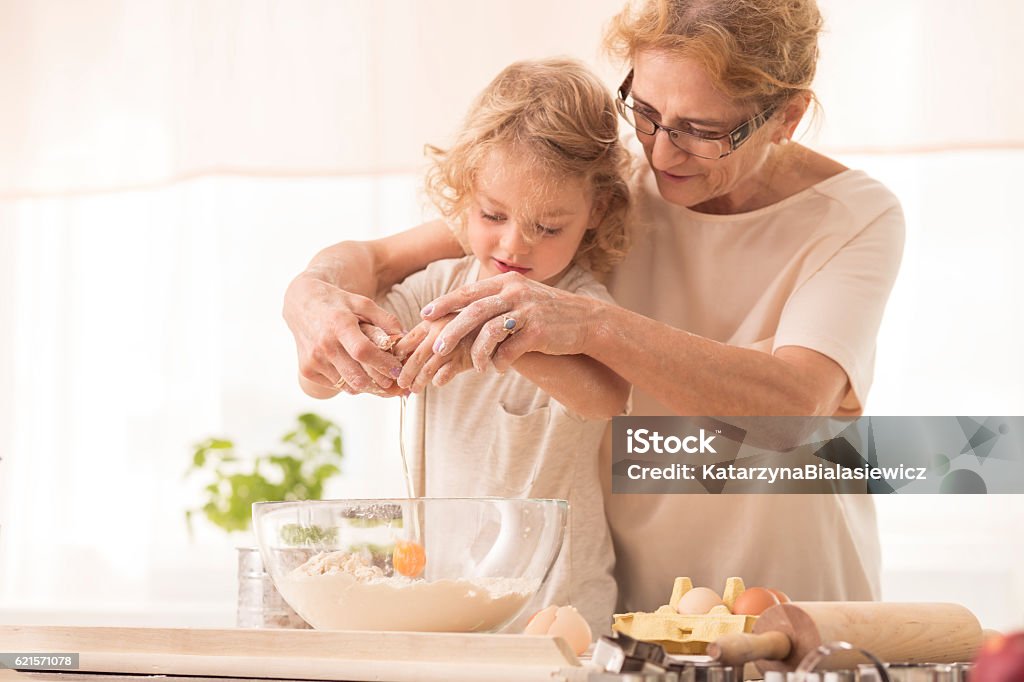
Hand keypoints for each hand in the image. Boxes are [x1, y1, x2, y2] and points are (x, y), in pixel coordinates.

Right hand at [284, 274, 404, 394]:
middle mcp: (323, 345)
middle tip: (393, 381)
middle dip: (379, 383)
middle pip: (357, 376)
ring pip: (348, 386)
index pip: (364, 352)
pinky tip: (357, 372)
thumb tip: (405, 339)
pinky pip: (336, 385)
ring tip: (378, 378)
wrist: (302, 305)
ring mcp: (313, 360)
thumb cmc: (339, 304)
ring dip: (367, 386)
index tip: (398, 370)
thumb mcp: (363, 303)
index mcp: (339, 325)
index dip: (384, 364)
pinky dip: (350, 384)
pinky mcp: (307, 371)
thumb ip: (386, 320)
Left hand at [394, 315, 476, 391]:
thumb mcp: (446, 328)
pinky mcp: (465, 359)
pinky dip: (439, 380)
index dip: (397, 356)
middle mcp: (441, 331)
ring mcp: (453, 345)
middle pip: (416, 356)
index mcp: (432, 322)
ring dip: (419, 381)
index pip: (406, 340)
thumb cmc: (469, 331)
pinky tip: (437, 382)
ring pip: (428, 368)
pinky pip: (446, 373)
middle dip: (405, 373)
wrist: (499, 333)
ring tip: (414, 390)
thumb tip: (402, 355)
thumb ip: (428, 338)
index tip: (393, 366)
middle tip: (400, 384)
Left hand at [420, 272, 599, 371]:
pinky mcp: (539, 332)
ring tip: (475, 366)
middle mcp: (516, 292)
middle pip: (474, 311)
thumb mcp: (523, 296)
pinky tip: (497, 369)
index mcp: (508, 282)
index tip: (426, 314)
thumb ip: (497, 298)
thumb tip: (464, 309)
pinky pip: (510, 350)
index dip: (445, 303)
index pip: (469, 291)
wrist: (588, 321)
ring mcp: (528, 311)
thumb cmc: (549, 312)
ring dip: (477, 352)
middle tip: (436, 348)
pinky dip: (500, 362)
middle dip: (452, 331)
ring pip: (490, 331)